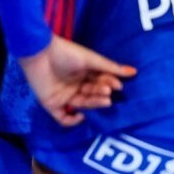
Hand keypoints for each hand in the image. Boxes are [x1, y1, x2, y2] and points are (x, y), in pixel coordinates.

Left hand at [19, 35, 134, 125]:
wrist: (39, 52)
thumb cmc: (65, 53)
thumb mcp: (90, 59)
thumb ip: (110, 68)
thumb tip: (134, 72)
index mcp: (83, 74)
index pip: (100, 83)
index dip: (109, 85)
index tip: (117, 85)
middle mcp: (74, 86)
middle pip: (92, 95)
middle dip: (101, 94)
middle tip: (107, 91)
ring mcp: (63, 96)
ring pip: (83, 105)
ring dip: (94, 103)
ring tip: (105, 99)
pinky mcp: (51, 104)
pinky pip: (62, 118)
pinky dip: (71, 121)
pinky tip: (80, 115)